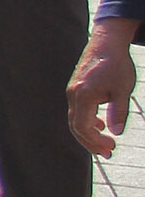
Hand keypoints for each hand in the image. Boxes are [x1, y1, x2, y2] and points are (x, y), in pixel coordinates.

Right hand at [69, 20, 137, 157]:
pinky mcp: (76, 88)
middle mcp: (73, 95)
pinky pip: (77, 110)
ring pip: (76, 119)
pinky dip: (87, 121)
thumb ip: (119, 112)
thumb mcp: (122, 90)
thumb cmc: (116, 64)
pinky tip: (100, 124)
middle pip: (76, 126)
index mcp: (83, 96)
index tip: (111, 147)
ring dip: (89, 133)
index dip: (95, 141)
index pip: (83, 127)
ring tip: (105, 143)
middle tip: (108, 153)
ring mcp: (73, 91)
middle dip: (91, 142)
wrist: (107, 43)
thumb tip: (117, 133)